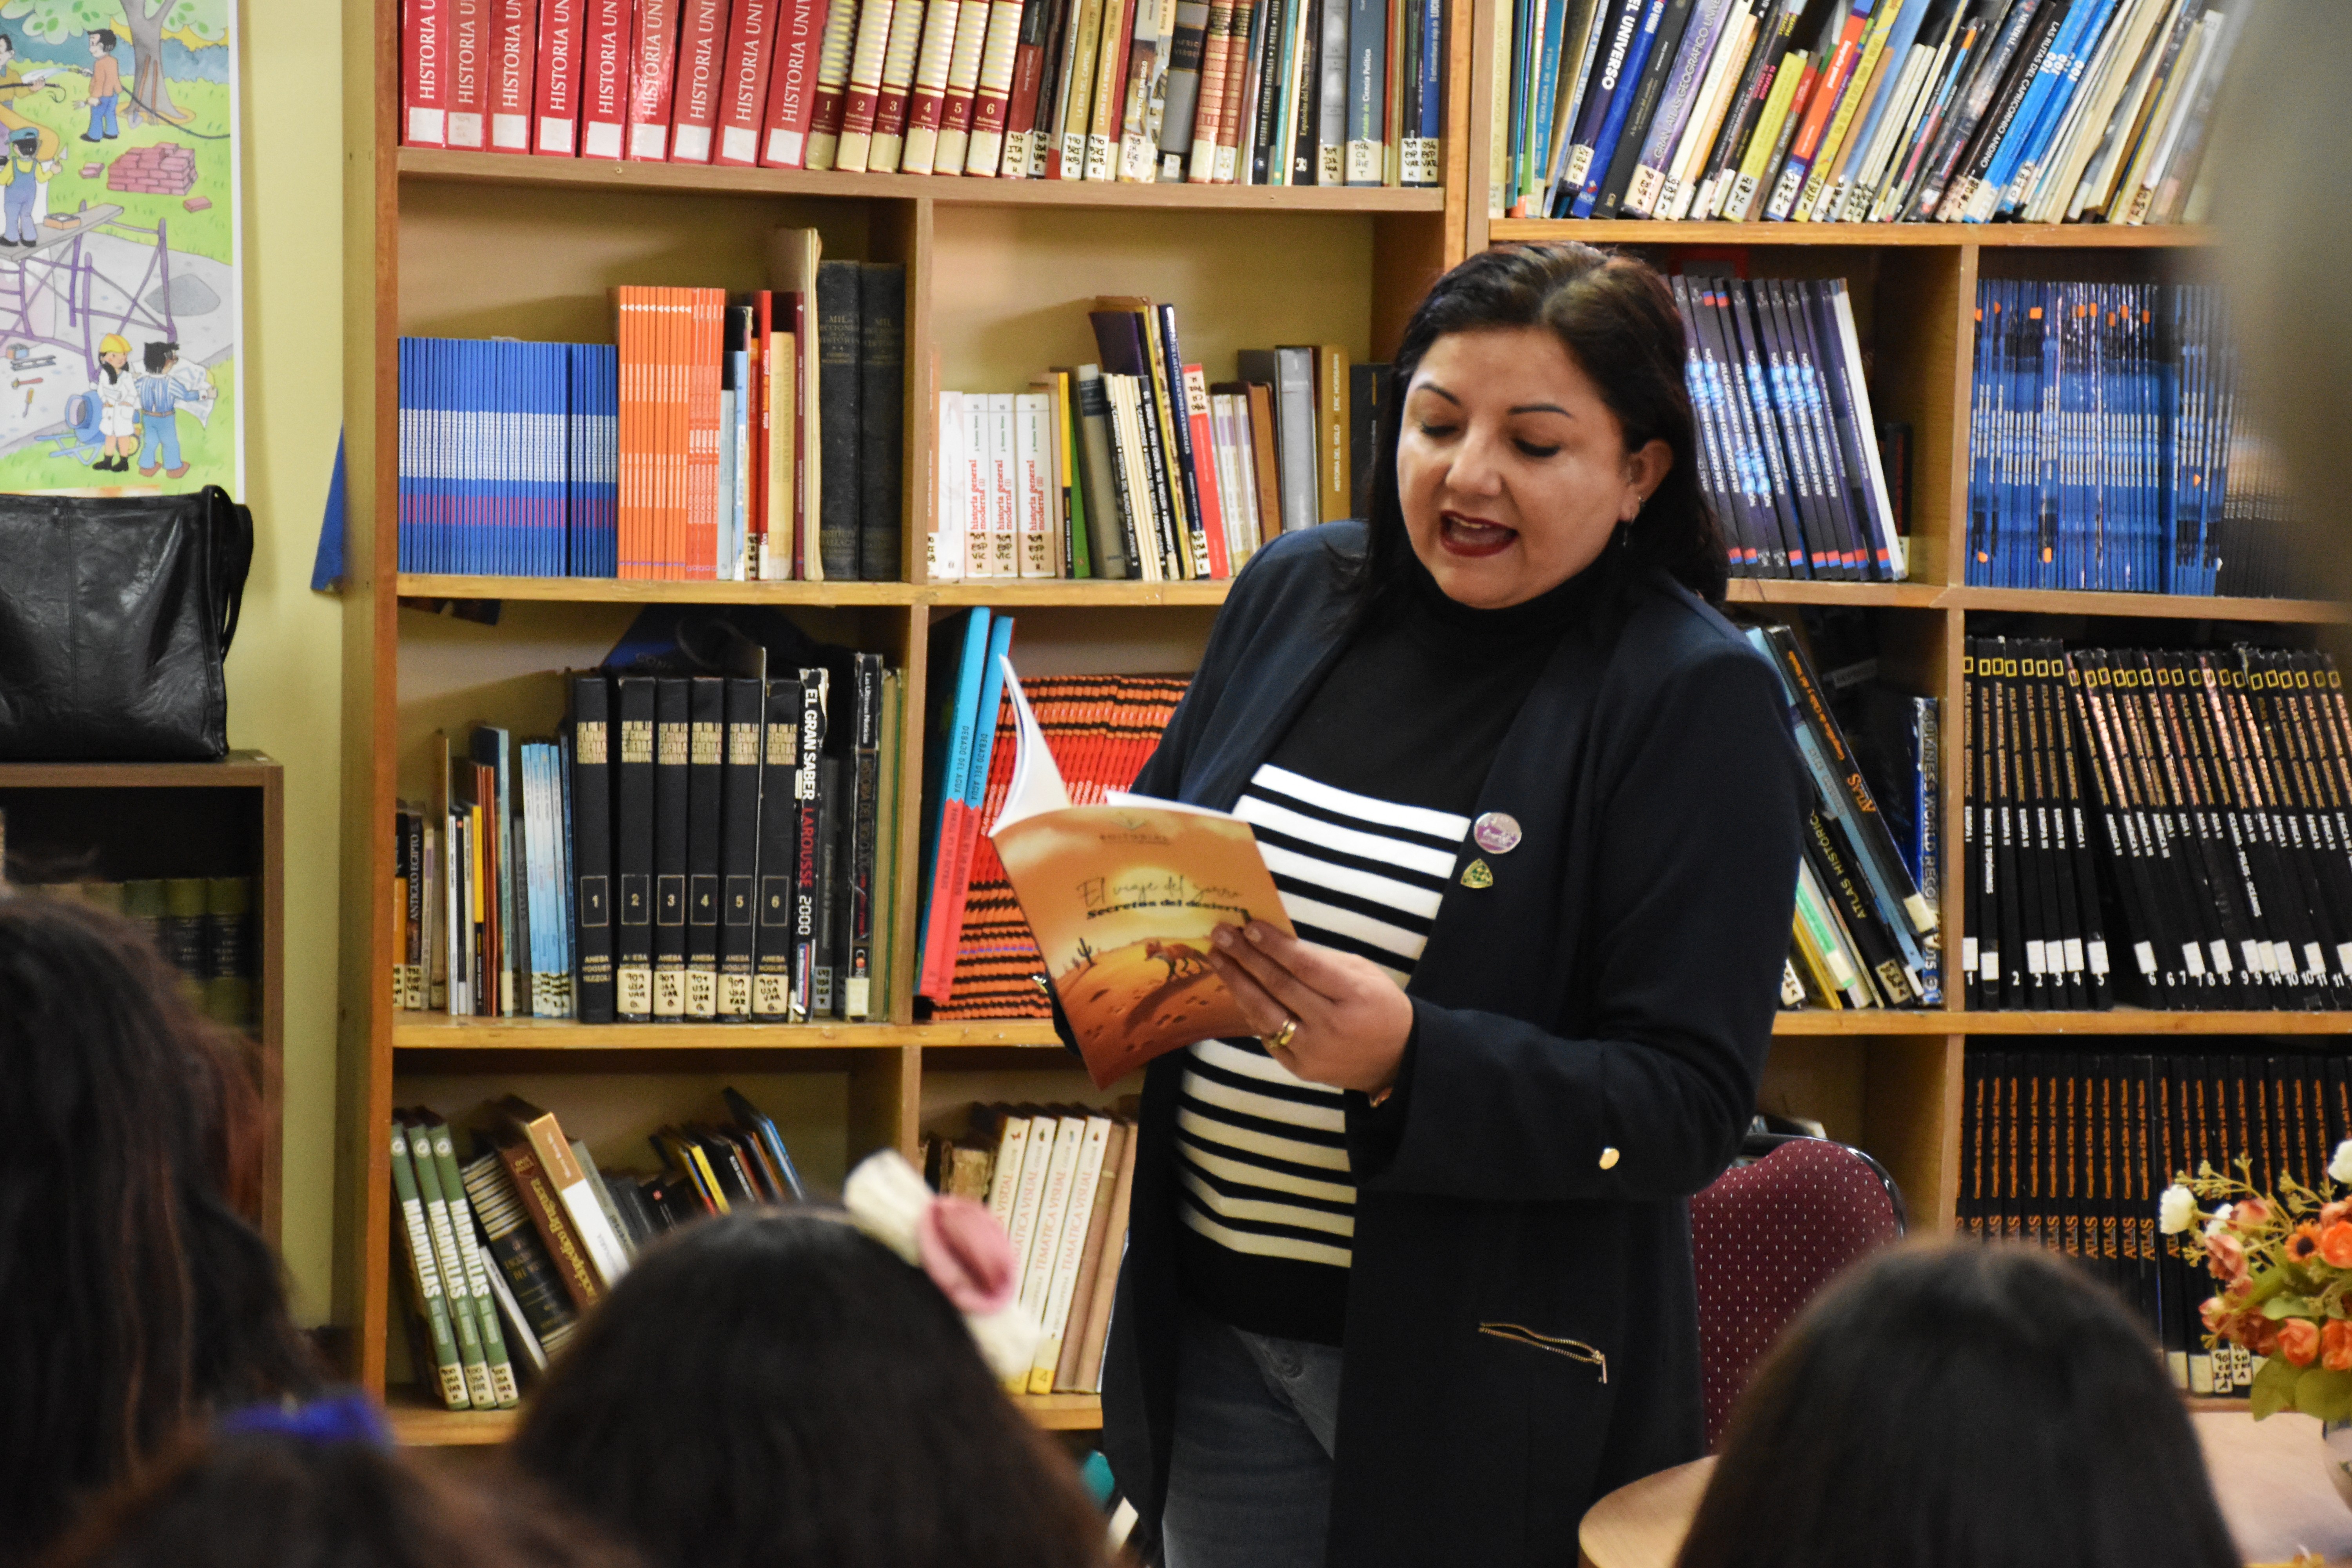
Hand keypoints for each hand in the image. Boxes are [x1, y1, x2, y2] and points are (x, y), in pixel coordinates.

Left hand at [1206, 920, 1413, 1095]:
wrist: (1397, 1059)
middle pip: (1279, 987)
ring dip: (1237, 983)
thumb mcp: (1363, 973)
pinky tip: (1236, 990)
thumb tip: (1275, 942)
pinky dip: (1250, 1013)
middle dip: (1246, 958)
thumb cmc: (1378, 1005)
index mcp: (1353, 995)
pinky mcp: (1301, 1069)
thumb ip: (1322, 960)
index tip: (1248, 926)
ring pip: (1265, 1014)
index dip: (1274, 946)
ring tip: (1217, 959)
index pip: (1305, 966)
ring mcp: (1314, 1051)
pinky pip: (1267, 1037)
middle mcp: (1331, 1025)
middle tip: (1220, 935)